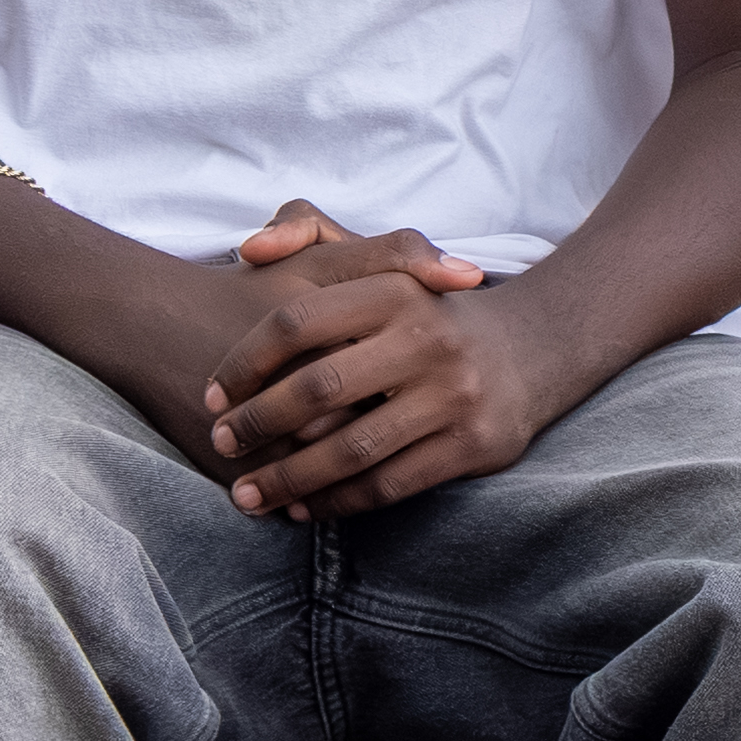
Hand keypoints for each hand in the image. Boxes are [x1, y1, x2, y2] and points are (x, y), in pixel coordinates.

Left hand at [203, 209, 539, 518]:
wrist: (529, 353)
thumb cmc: (425, 312)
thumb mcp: (379, 260)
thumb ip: (309, 231)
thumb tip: (251, 250)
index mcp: (397, 289)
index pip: (297, 321)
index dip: (243, 363)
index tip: (212, 397)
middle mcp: (428, 338)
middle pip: (318, 389)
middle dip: (257, 425)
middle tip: (222, 446)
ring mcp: (454, 394)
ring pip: (349, 450)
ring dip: (287, 479)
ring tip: (247, 494)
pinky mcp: (472, 445)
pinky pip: (386, 485)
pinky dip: (335, 503)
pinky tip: (302, 509)